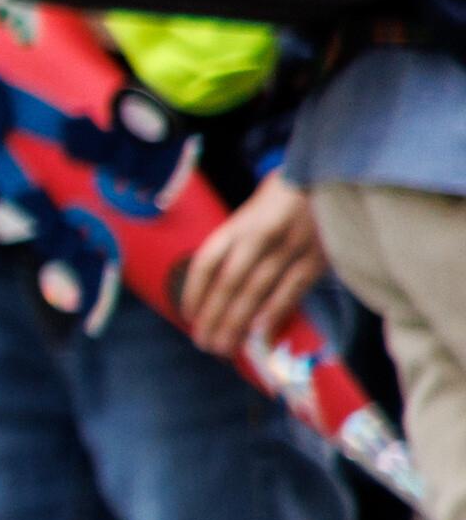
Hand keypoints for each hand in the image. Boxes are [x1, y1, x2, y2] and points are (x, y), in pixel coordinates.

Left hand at [178, 174, 329, 357]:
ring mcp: (289, 246)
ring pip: (257, 290)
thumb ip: (237, 242)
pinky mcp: (316, 256)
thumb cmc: (285, 196)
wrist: (331, 172)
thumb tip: (217, 283)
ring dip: (238, 322)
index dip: (193, 291)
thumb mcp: (253, 210)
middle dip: (214, 316)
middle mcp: (260, 236)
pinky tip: (260, 332)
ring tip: (224, 346)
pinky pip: (292, 289)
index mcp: (239, 224)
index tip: (188, 315)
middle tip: (204, 342)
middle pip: (228, 283)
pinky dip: (274, 311)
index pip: (206, 262)